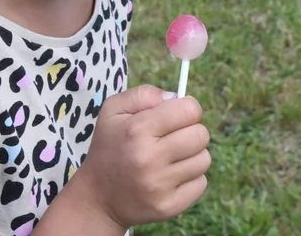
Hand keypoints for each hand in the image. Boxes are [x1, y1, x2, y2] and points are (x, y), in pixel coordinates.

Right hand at [70, 85, 210, 228]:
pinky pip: (201, 184)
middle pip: (201, 135)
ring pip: (204, 160)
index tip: (178, 115)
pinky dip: (191, 179)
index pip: (189, 110)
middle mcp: (148, 158)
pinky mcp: (168, 207)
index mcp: (137, 130)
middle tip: (174, 138)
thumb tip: (175, 97)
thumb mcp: (113, 111)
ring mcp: (159, 186)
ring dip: (192, 156)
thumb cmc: (110, 147)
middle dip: (191, 132)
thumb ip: (144, 94)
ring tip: (170, 159)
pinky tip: (171, 178)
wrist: (97, 198)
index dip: (187, 109)